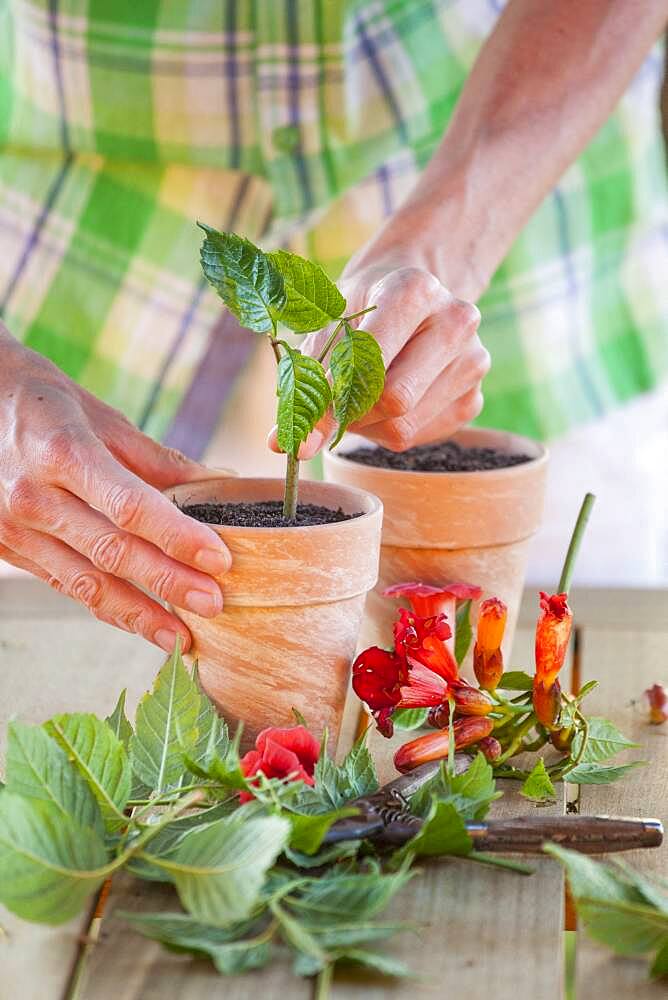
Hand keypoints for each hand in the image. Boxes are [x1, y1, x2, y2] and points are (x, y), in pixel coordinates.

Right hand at [0, 327, 231, 652]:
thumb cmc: (47, 407)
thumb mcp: (103, 419)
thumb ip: (160, 461)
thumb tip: (223, 483)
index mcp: (64, 453)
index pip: (129, 505)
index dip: (176, 536)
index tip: (219, 560)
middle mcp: (34, 496)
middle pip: (112, 551)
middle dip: (167, 583)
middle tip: (213, 604)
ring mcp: (16, 528)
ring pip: (86, 582)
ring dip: (138, 614)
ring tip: (182, 637)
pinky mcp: (10, 550)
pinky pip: (67, 586)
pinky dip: (107, 608)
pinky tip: (140, 623)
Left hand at [268, 259, 488, 457]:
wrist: (411, 297)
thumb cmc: (359, 310)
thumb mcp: (326, 329)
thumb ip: (307, 384)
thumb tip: (291, 448)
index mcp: (416, 290)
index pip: (372, 363)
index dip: (335, 393)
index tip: (312, 406)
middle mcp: (455, 322)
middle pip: (394, 400)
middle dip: (353, 410)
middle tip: (337, 397)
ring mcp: (473, 362)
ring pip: (403, 427)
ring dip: (367, 424)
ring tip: (363, 394)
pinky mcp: (474, 399)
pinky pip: (417, 438)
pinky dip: (388, 431)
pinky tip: (388, 402)